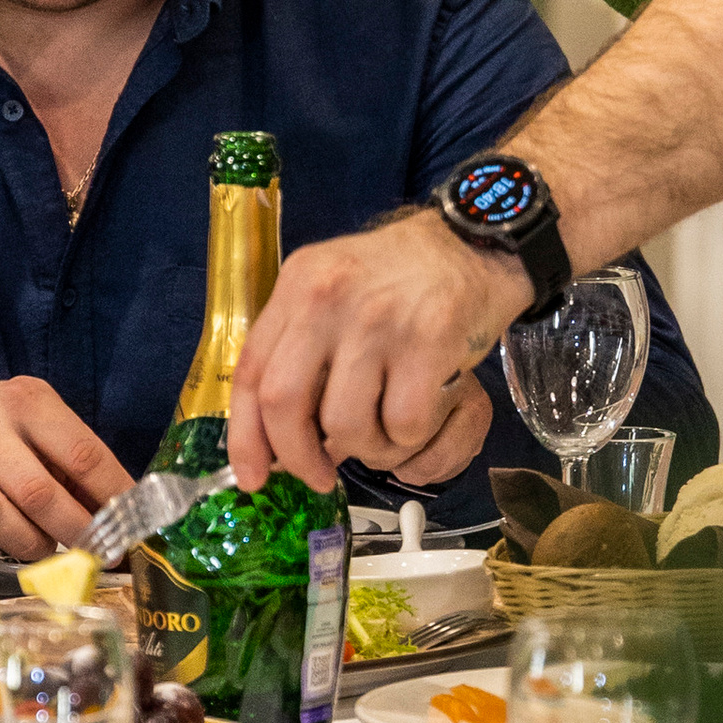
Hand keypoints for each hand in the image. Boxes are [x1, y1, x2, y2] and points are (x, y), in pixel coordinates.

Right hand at [0, 379, 132, 564]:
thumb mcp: (37, 426)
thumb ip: (73, 465)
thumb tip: (121, 518)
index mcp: (26, 402)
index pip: (82, 454)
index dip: (113, 497)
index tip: (134, 527)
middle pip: (38, 492)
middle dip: (75, 531)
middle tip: (93, 552)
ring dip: (27, 544)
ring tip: (44, 550)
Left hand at [227, 213, 514, 491]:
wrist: (477, 244)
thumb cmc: (401, 279)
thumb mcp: (334, 286)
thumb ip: (299, 345)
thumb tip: (274, 434)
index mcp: (298, 285)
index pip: (251, 373)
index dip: (245, 438)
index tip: (252, 478)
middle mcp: (328, 298)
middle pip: (284, 403)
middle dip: (298, 457)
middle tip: (320, 477)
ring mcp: (379, 320)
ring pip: (346, 425)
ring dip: (367, 449)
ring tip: (385, 433)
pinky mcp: (429, 341)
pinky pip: (404, 425)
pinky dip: (411, 438)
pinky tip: (420, 415)